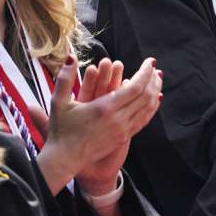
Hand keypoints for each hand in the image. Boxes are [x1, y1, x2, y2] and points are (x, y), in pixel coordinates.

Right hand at [39, 57, 160, 193]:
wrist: (65, 159)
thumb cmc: (60, 130)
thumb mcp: (58, 102)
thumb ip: (65, 77)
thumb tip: (70, 55)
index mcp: (105, 108)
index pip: (135, 87)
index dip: (145, 73)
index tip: (150, 61)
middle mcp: (118, 120)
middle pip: (145, 97)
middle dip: (152, 80)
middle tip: (154, 68)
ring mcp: (122, 131)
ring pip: (147, 109)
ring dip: (154, 93)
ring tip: (157, 80)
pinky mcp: (123, 138)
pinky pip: (143, 120)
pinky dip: (151, 108)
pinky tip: (153, 100)